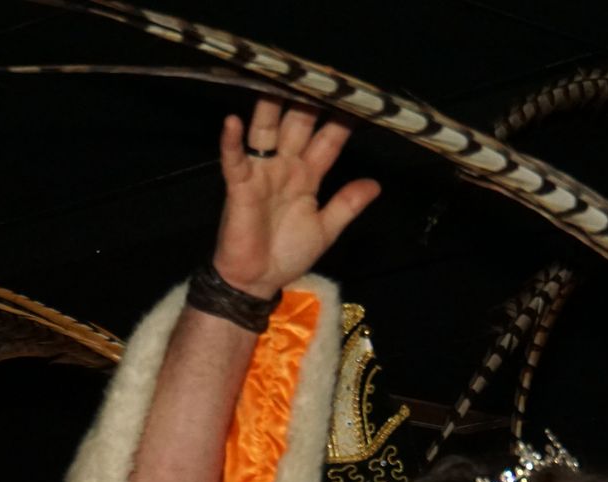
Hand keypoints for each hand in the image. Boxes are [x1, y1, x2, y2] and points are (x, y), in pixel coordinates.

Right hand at [211, 98, 381, 299]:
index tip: (358, 99)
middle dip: (308, 101)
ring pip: (266, 131)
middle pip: (298, 125)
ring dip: (271, 106)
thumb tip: (376, 184)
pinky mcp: (240, 186)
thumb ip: (347, 205)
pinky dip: (232, 141)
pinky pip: (235, 160)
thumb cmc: (287, 253)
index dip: (341, 121)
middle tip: (320, 73)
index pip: (327, 140)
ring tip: (278, 79)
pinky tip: (233, 120)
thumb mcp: (326, 229)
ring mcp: (261, 173)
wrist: (258, 281)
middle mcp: (284, 166)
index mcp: (307, 175)